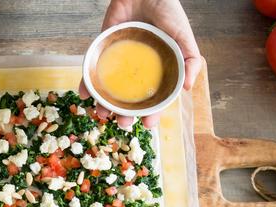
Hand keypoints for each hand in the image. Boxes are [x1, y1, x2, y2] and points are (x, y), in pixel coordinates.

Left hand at [80, 0, 200, 127]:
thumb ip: (190, 60)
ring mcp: (119, 63)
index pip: (154, 99)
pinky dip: (87, 83)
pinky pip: (92, 70)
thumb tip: (189, 88)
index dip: (152, 114)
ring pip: (109, 91)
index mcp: (158, 72)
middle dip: (125, 115)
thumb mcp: (184, 36)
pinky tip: (84, 93)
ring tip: (101, 113)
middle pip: (129, 100)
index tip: (149, 126)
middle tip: (122, 123)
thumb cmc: (167, 11)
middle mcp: (137, 71)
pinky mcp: (102, 51)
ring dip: (104, 105)